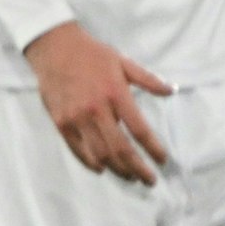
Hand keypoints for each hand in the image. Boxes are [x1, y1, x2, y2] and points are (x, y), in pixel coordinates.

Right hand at [25, 21, 171, 184]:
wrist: (52, 45)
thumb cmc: (91, 53)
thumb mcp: (122, 61)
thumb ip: (148, 79)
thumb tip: (171, 91)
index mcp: (115, 93)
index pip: (139, 130)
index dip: (153, 149)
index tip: (162, 160)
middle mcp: (96, 109)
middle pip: (120, 149)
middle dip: (138, 169)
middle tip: (149, 180)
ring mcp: (76, 117)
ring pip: (100, 154)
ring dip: (118, 170)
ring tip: (130, 177)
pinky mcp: (60, 121)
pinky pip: (77, 149)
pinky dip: (91, 163)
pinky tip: (102, 168)